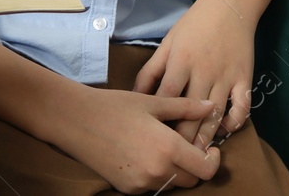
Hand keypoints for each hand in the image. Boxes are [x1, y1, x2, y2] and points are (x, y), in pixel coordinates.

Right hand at [55, 86, 221, 191]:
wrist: (75, 121)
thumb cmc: (114, 106)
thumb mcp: (151, 102)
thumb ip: (185, 108)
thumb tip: (211, 107)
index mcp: (168, 148)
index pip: (206, 169)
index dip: (213, 160)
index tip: (210, 148)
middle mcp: (158, 171)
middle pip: (192, 180)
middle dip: (195, 166)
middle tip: (186, 146)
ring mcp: (142, 183)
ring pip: (173, 184)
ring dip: (176, 171)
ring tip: (164, 148)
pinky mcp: (128, 189)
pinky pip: (153, 187)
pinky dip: (157, 175)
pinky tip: (145, 155)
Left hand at [134, 0, 256, 142]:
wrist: (228, 6)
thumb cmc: (192, 26)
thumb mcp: (166, 44)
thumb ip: (150, 70)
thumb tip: (134, 96)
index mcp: (180, 62)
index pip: (168, 98)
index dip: (160, 120)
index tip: (152, 138)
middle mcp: (203, 72)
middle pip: (191, 112)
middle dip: (182, 138)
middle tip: (174, 158)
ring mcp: (226, 76)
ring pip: (215, 115)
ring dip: (206, 137)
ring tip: (197, 156)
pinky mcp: (245, 79)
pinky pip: (242, 107)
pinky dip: (235, 122)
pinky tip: (225, 131)